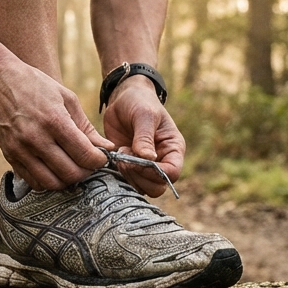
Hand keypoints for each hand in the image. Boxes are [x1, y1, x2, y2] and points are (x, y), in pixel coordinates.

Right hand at [0, 58, 111, 190]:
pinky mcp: (9, 156)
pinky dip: (47, 181)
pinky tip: (53, 168)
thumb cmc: (35, 85)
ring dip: (67, 180)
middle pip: (70, 173)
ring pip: (52, 183)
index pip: (85, 155)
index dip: (99, 160)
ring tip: (71, 167)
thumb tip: (107, 148)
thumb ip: (86, 127)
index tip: (101, 156)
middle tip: (88, 163)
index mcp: (54, 121)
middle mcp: (36, 138)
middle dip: (86, 172)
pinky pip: (33, 182)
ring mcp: (20, 150)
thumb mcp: (66, 98)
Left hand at [102, 77, 184, 196]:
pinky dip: (119, 174)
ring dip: (128, 175)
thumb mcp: (144, 115)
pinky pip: (126, 182)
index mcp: (173, 149)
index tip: (139, 158)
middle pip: (157, 187)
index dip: (156, 172)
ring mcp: (144, 166)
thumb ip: (145, 137)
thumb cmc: (140, 102)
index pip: (172, 173)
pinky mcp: (129, 167)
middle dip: (139, 175)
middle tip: (126, 157)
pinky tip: (115, 157)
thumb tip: (148, 159)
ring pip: (141, 188)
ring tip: (120, 154)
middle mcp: (161, 161)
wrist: (123, 99)